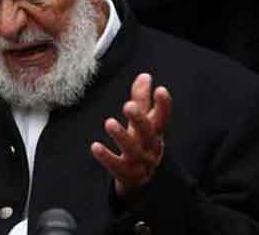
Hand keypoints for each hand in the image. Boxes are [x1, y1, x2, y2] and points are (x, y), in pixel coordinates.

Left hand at [91, 73, 171, 198]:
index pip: (163, 118)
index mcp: (156, 133)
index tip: (160, 89)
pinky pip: (117, 167)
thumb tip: (145, 75)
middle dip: (139, 119)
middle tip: (128, 105)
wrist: (140, 183)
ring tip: (109, 122)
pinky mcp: (127, 175)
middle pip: (148, 133)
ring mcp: (140, 163)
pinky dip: (106, 157)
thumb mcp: (143, 124)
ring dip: (122, 136)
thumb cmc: (141, 144)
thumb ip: (142, 100)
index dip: (163, 105)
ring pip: (133, 150)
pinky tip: (95, 146)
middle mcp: (151, 148)